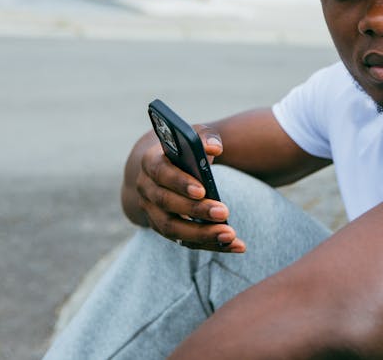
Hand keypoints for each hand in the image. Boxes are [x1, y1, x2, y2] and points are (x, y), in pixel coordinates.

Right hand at [135, 128, 245, 252]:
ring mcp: (152, 212)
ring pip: (172, 228)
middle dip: (196, 210)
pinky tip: (236, 245)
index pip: (161, 173)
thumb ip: (205, 137)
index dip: (180, 183)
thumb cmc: (184, 149)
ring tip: (230, 235)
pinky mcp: (164, 228)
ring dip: (201, 234)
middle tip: (224, 212)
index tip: (203, 190)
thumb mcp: (194, 136)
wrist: (165, 167)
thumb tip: (214, 147)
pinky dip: (210, 244)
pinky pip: (185, 241)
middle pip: (167, 204)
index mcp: (150, 163)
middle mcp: (146, 189)